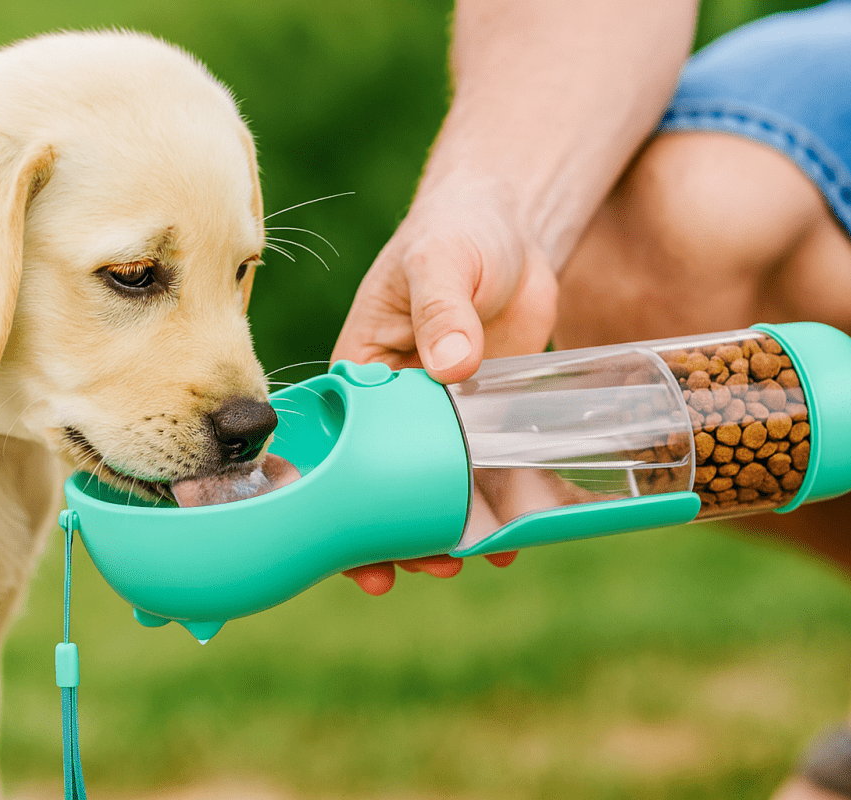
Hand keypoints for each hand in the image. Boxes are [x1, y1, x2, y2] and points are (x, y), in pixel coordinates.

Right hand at [333, 171, 556, 592]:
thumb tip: (450, 365)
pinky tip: (512, 536)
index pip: (336, 443)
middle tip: (421, 567)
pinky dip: (495, 503)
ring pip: (434, 485)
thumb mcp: (440, 262)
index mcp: (361, 369)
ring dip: (445, 527)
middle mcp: (394, 403)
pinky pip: (485, 468)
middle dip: (394, 531)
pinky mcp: (485, 415)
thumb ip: (442, 309)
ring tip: (467, 560)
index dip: (336, 497)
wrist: (514, 228)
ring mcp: (442, 415)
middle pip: (384, 480)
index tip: (348, 542)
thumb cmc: (457, 232)